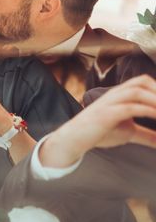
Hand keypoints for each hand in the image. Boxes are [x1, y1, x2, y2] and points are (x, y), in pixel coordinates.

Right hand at [40, 75, 155, 167]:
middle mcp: (114, 94)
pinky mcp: (106, 115)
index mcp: (119, 94)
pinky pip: (130, 108)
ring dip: (155, 100)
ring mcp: (109, 103)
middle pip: (141, 82)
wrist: (74, 139)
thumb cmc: (99, 133)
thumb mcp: (129, 133)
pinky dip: (147, 111)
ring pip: (136, 92)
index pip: (142, 82)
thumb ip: (147, 135)